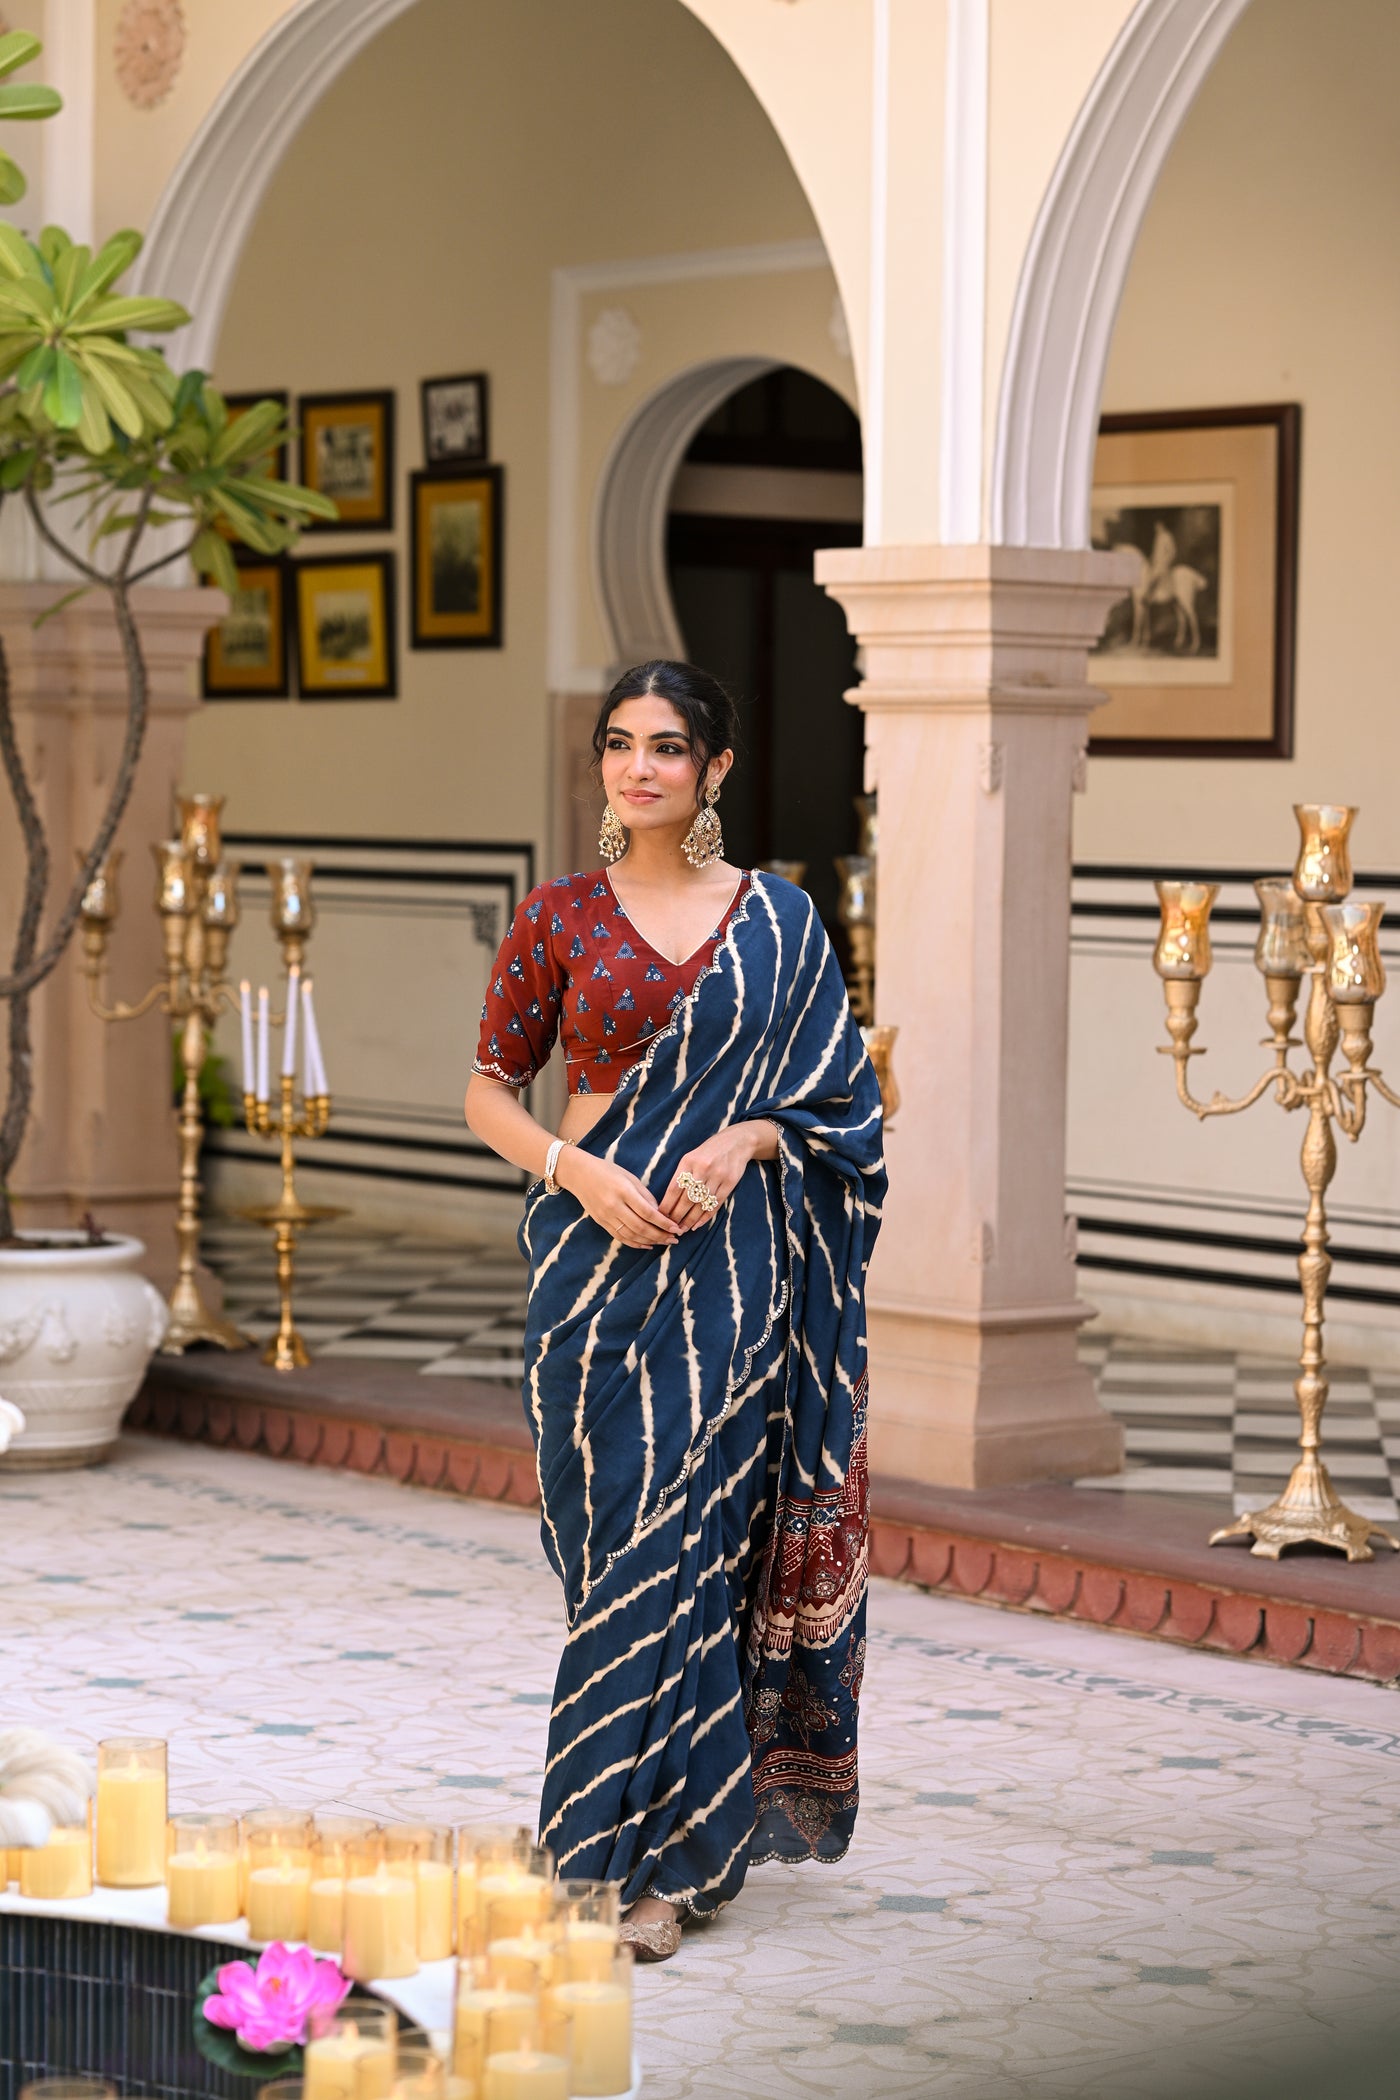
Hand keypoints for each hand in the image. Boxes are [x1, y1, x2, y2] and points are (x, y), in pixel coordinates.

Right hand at [556, 1147, 680, 1250]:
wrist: (578, 1174)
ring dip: (650, 1241)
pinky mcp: (601, 1223)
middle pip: (641, 1227)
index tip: (677, 1228)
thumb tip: (660, 1213)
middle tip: (675, 1239)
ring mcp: (606, 1216)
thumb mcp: (629, 1177)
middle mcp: (614, 1206)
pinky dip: (635, 1243)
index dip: (664, 1223)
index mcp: (624, 1191)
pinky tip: (647, 1244)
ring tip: (665, 1242)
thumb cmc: (607, 1171)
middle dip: (660, 1235)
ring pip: (632, 1235)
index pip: (648, 1212)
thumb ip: (645, 1195)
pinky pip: (620, 1237)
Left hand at [659, 1122, 773, 1231]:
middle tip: (671, 1228)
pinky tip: (698, 1224)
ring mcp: (717, 1175)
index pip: (674, 1188)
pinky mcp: (730, 1182)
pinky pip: (715, 1203)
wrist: (737, 1142)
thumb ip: (681, 1175)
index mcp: (688, 1161)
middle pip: (686, 1199)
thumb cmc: (709, 1152)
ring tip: (683, 1229)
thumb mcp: (691, 1157)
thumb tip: (668, 1200)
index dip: (667, 1205)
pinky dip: (705, 1216)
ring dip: (690, 1219)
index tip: (660, 1217)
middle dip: (677, 1216)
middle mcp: (702, 1168)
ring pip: (700, 1204)